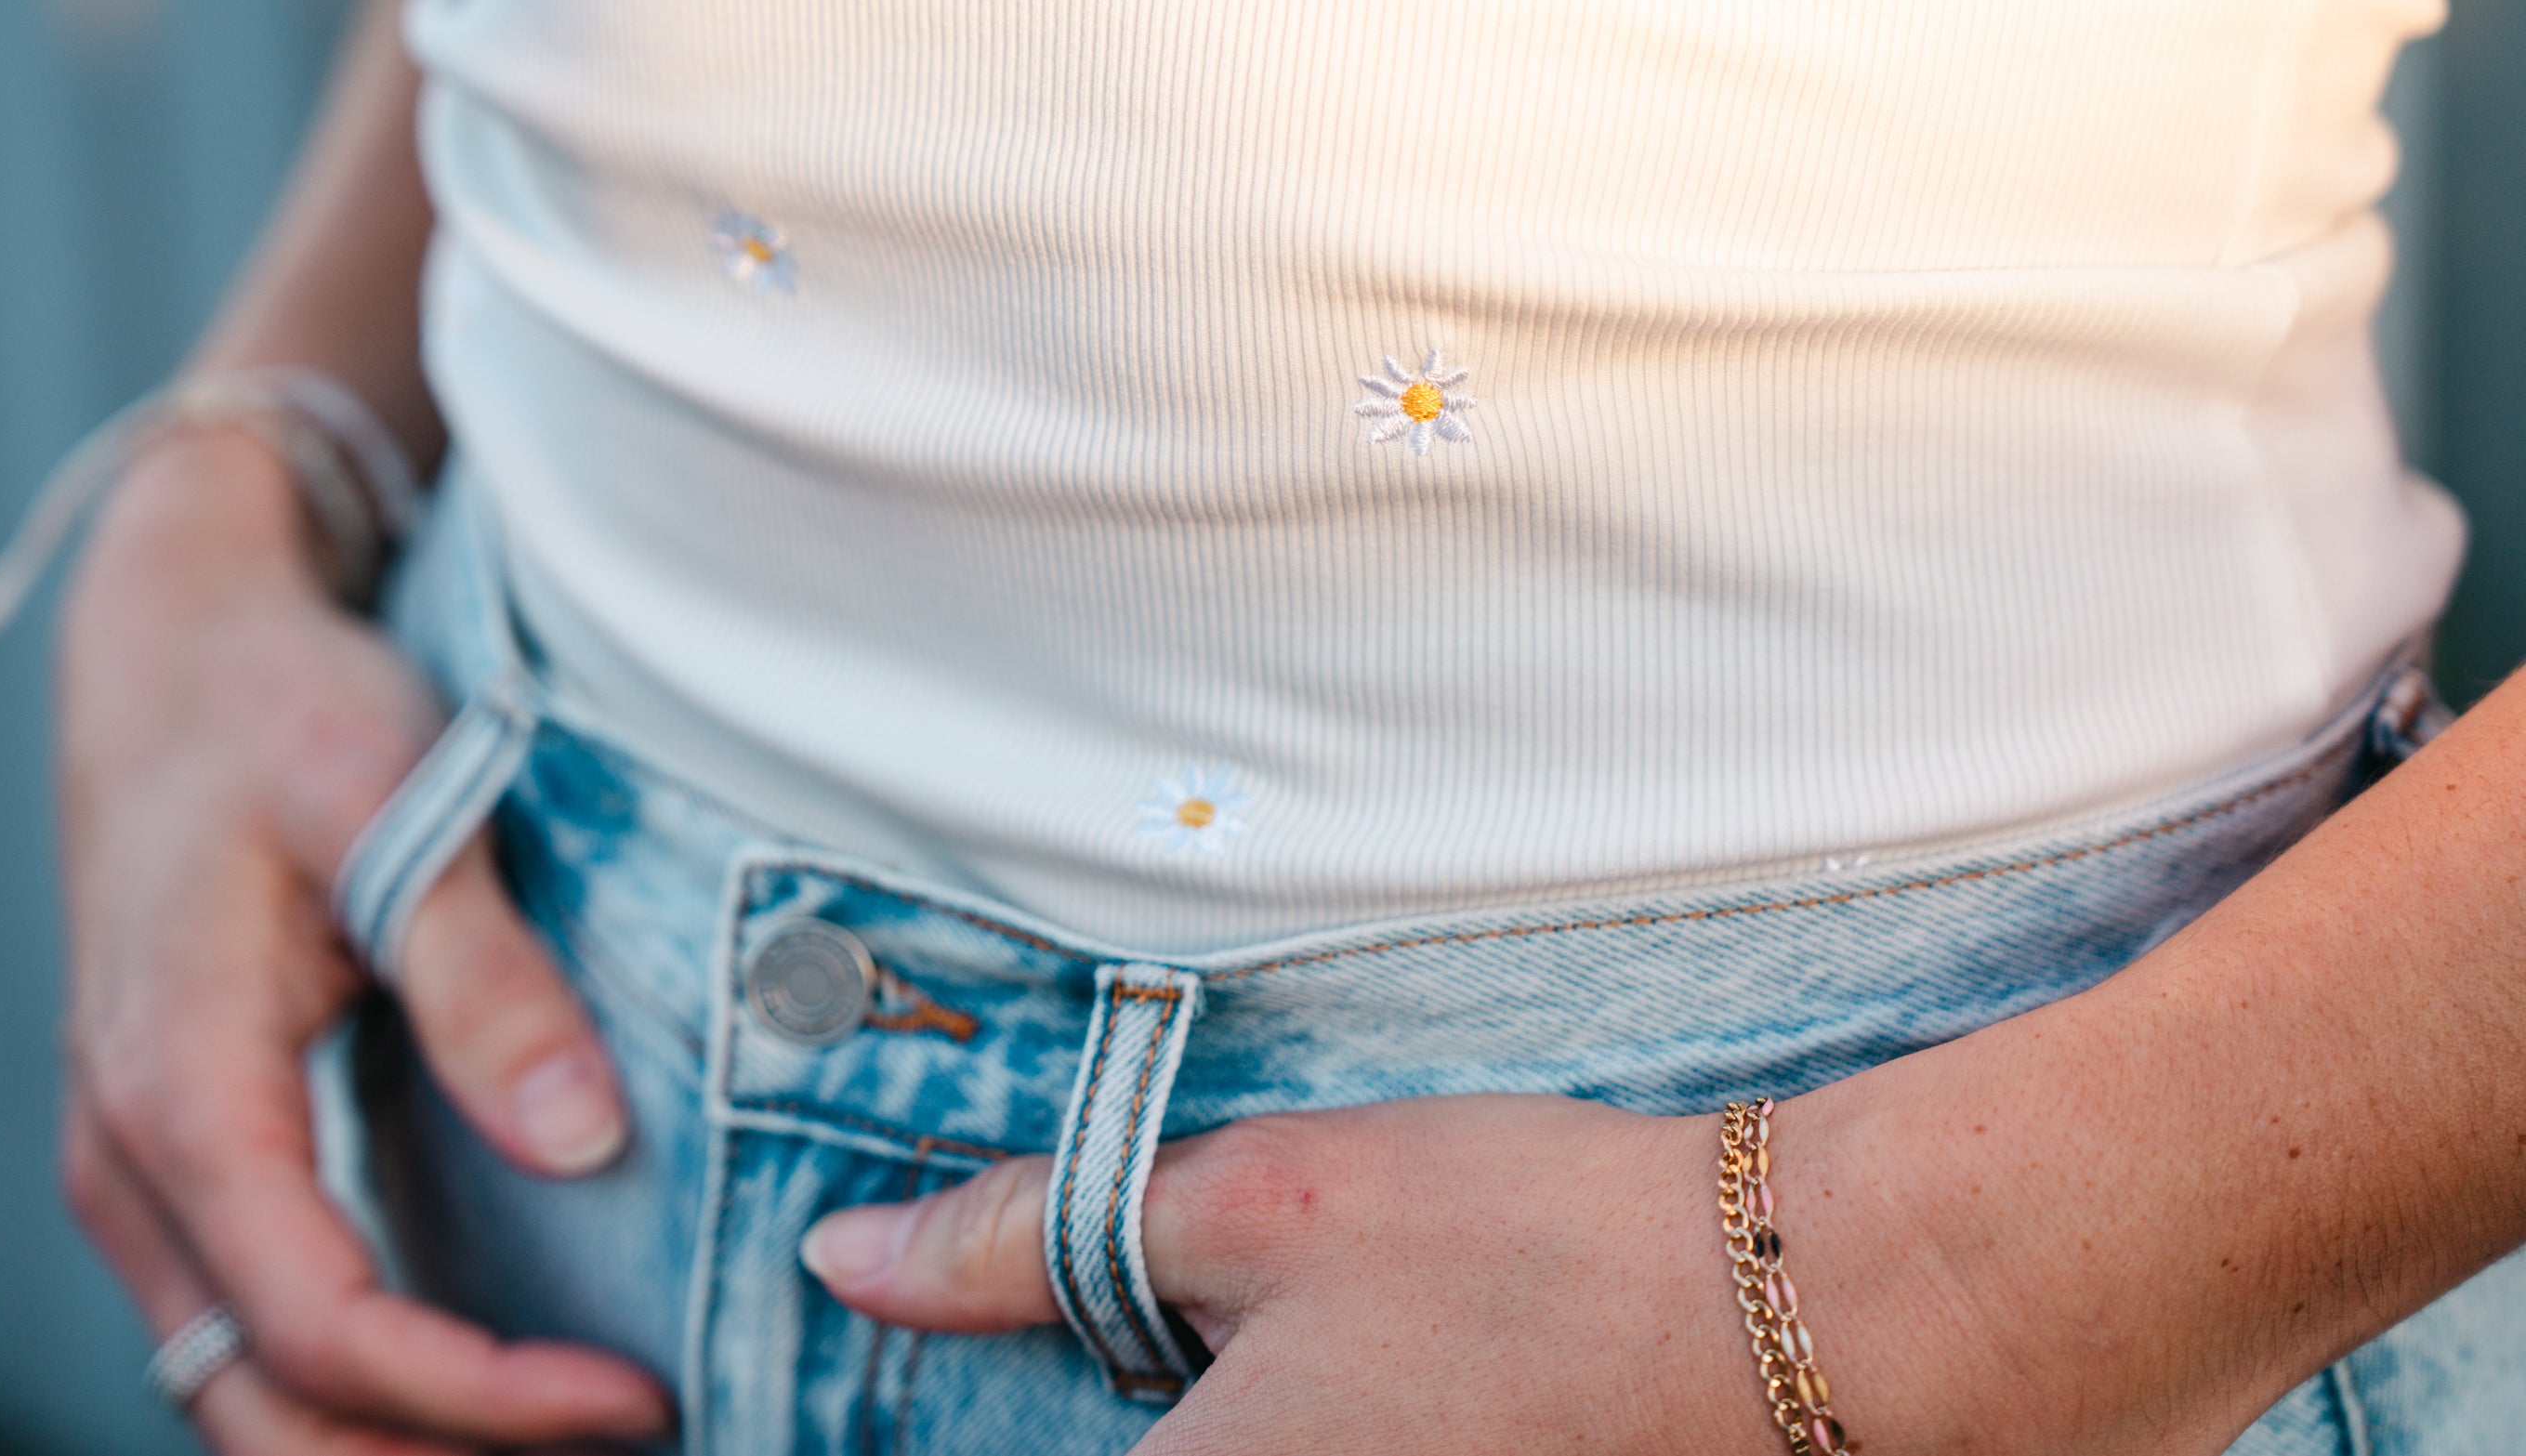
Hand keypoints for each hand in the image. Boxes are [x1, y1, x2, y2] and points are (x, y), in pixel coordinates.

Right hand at [53, 427, 670, 1452]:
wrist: (175, 650)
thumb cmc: (284, 710)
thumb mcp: (395, 801)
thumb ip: (482, 974)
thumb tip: (579, 1141)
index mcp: (179, 1089)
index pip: (323, 1328)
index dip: (482, 1395)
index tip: (637, 1396)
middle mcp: (131, 1161)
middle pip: (263, 1405)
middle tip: (630, 1432)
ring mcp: (140, 1170)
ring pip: (240, 1388)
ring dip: (393, 1437)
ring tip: (571, 1420)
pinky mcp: (180, 1158)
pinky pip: (247, 1323)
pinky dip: (356, 1379)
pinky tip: (485, 1364)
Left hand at [799, 1094, 1875, 1454]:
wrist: (1780, 1311)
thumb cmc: (1521, 1243)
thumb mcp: (1257, 1199)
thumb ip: (1031, 1236)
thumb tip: (848, 1255)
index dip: (923, 1427)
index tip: (890, 1385)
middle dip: (1058, 1411)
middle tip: (1072, 1327)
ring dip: (1170, 1417)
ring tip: (1216, 1333)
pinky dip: (1240, 1426)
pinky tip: (1280, 1376)